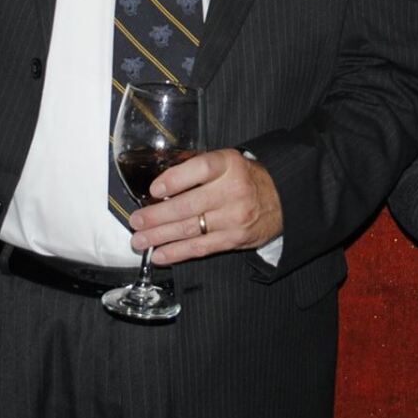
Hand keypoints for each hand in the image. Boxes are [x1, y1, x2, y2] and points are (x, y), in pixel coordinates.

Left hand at [130, 148, 282, 264]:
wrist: (282, 199)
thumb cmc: (245, 178)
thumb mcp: (227, 162)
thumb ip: (198, 170)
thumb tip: (159, 188)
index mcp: (229, 165)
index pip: (200, 168)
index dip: (175, 179)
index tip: (155, 189)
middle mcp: (233, 191)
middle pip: (189, 205)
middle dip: (157, 216)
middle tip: (136, 221)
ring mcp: (234, 217)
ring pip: (191, 229)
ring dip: (161, 237)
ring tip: (140, 240)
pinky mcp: (235, 239)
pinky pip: (201, 248)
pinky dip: (177, 253)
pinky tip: (160, 254)